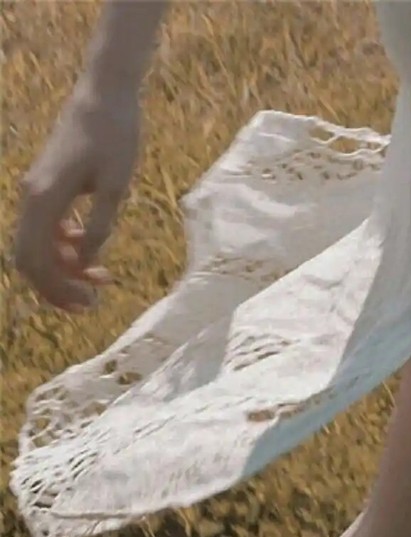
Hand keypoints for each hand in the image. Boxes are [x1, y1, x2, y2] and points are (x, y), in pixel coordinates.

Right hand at [14, 81, 139, 311]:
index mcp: (43, 199)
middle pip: (31, 258)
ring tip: (102, 277)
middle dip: (60, 285)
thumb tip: (84, 263)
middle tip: (94, 300)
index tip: (89, 303)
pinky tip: (93, 250)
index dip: (57, 290)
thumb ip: (98, 228)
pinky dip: (68, 245)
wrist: (105, 95)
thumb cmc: (116, 138)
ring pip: (41, 244)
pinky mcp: (49, 186)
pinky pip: (50, 227)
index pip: (35, 261)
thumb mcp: (115, 188)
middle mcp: (31, 197)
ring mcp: (37, 191)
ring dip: (67, 266)